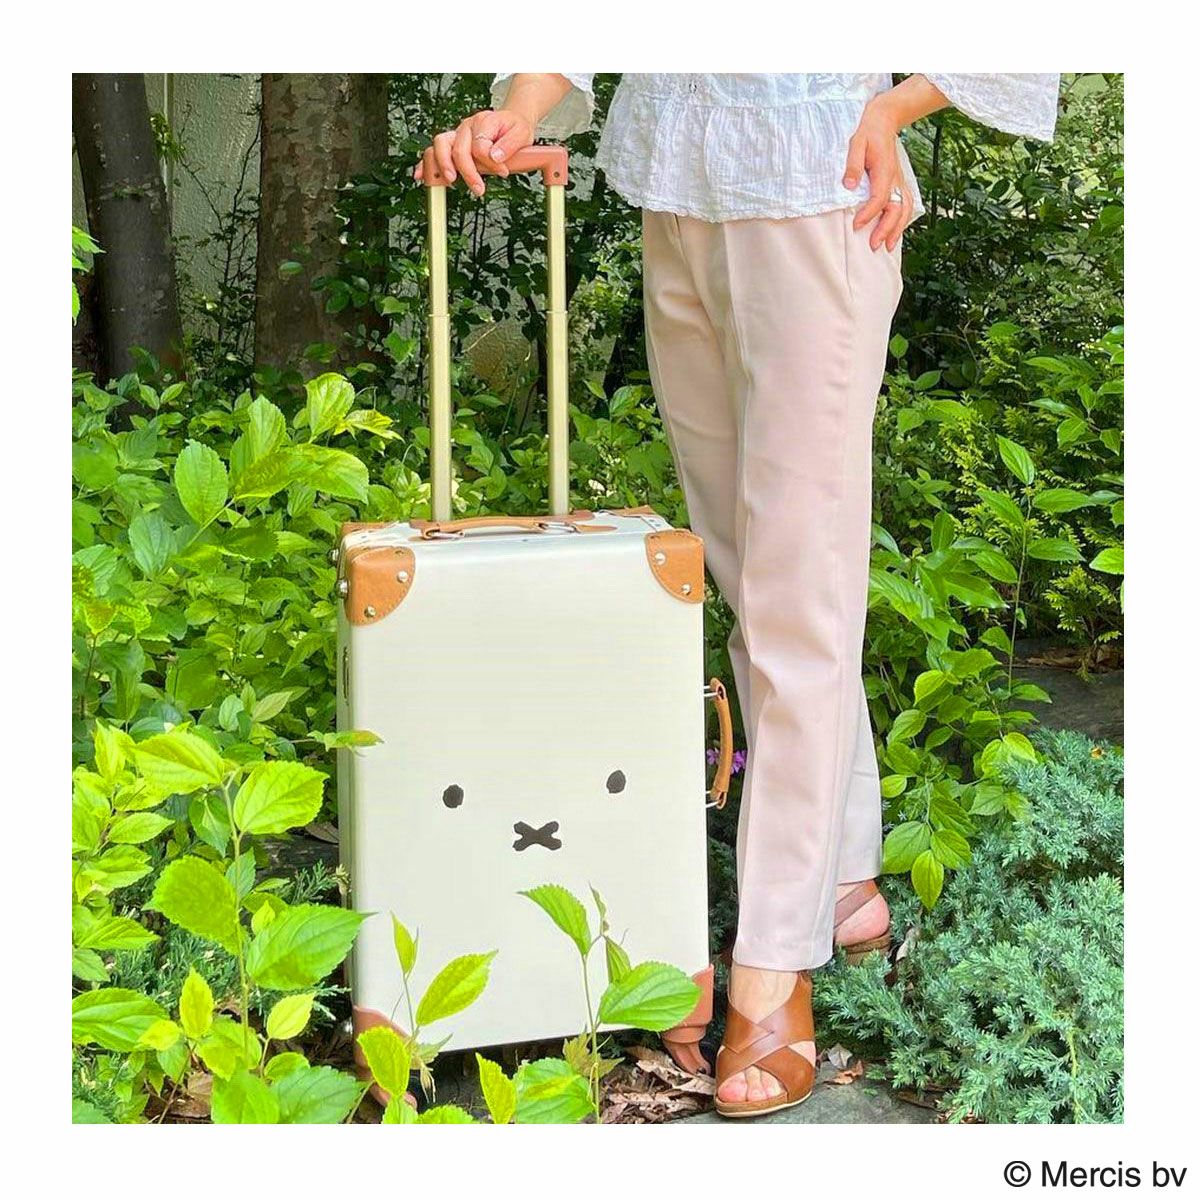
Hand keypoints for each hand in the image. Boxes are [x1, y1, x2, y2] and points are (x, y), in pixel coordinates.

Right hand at [413, 108, 535, 195]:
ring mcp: (457, 135)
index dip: (491, 163)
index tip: (502, 172)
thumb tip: (495, 156)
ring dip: (443, 166)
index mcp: (484, 122)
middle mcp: (467, 127)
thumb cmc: (514, 129)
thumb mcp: (521, 134)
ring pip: (440, 146)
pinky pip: (433, 151)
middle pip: (458, 149)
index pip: (480, 146)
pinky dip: (426, 165)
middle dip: (467, 172)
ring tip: (450, 180)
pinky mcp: (451, 144)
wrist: (510, 123)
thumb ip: (510, 145)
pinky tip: (421, 176)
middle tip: (478, 188)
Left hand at [843, 97, 912, 252]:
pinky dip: (902, 220)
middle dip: (886, 229)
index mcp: (884, 170)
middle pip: (895, 208)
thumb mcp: (855, 143)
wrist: (883, 119)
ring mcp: (899, 181)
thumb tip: (849, 186)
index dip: (869, 214)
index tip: (856, 225)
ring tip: (888, 246)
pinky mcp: (898, 182)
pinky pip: (905, 204)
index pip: (879, 198)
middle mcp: (895, 178)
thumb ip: (853, 165)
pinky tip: (895, 232)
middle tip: (874, 245)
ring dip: (897, 229)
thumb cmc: (866, 131)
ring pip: (904, 208)